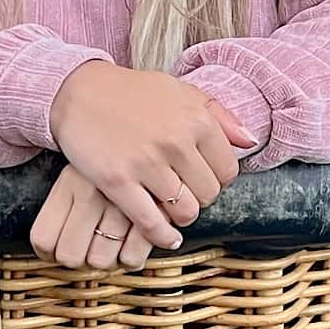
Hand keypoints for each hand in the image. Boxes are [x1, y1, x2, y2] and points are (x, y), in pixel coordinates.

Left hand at [30, 165, 152, 268]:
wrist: (148, 131)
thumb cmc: (110, 157)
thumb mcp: (78, 170)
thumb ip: (63, 207)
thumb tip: (51, 251)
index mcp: (69, 183)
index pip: (43, 238)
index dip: (48, 254)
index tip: (57, 253)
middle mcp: (92, 194)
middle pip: (70, 256)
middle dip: (78, 260)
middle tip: (87, 250)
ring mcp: (122, 204)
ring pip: (100, 261)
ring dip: (105, 261)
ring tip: (111, 246)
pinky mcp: (153, 213)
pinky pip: (132, 259)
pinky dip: (130, 259)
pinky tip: (131, 246)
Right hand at [49, 61, 254, 249]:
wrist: (80, 91)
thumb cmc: (133, 92)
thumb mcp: (181, 91)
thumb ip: (218, 114)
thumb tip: (249, 142)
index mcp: (196, 119)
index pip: (227, 170)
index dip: (217, 181)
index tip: (202, 180)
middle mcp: (176, 141)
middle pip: (208, 194)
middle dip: (199, 199)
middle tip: (184, 195)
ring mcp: (147, 162)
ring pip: (184, 211)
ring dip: (181, 217)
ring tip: (172, 212)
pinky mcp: (118, 180)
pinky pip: (150, 221)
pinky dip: (161, 236)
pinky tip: (165, 237)